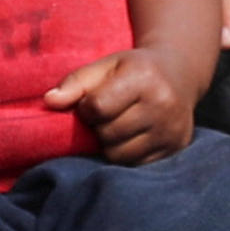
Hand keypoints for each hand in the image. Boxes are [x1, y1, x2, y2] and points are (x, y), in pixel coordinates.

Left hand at [44, 47, 194, 163]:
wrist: (179, 76)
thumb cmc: (133, 70)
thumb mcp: (106, 66)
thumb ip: (76, 82)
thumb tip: (49, 101)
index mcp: (143, 77)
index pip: (99, 107)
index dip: (86, 109)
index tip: (91, 104)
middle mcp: (163, 104)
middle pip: (108, 134)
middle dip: (99, 128)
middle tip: (106, 116)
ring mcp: (172, 129)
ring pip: (120, 155)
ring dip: (110, 145)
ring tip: (119, 126)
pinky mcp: (175, 148)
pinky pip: (136, 164)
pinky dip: (127, 154)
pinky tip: (132, 136)